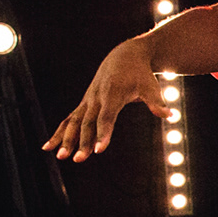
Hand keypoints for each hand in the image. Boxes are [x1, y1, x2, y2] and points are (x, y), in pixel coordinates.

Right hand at [41, 41, 166, 161]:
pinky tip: (48, 147)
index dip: (103, 133)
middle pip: (87, 123)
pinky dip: (58, 133)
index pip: (106, 117)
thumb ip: (156, 102)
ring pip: (72, 122)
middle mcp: (96, 98)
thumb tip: (169, 115)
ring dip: (65, 139)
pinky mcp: (84, 104)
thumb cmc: (140, 73)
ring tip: (59, 157)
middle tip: (78, 160)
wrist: (124, 56)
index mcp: (112, 94)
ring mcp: (87, 101)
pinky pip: (68, 120)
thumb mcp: (151, 86)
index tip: (99, 150)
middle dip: (82, 142)